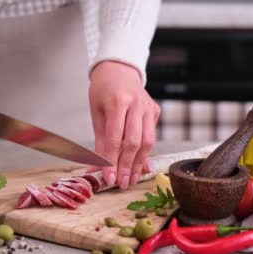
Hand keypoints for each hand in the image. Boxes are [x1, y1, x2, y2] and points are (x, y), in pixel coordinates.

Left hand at [89, 61, 159, 189]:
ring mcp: (148, 107)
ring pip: (148, 142)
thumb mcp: (96, 114)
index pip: (115, 138)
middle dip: (127, 166)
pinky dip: (144, 153)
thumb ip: (100, 142)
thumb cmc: (103, 92)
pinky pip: (151, 136)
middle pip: (134, 142)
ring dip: (138, 164)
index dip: (112, 161)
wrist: (119, 69)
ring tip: (130, 179)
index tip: (108, 179)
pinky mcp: (155, 111)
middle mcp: (137, 104)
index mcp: (118, 102)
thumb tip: (97, 169)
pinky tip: (138, 167)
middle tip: (121, 184)